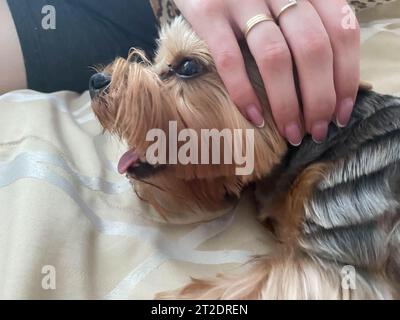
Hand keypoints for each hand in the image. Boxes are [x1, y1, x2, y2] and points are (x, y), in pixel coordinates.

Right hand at [174, 0, 359, 144]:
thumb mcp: (286, 1)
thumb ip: (308, 27)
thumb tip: (328, 84)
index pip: (341, 32)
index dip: (347, 77)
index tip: (341, 114)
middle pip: (312, 49)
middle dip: (319, 99)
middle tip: (316, 131)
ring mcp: (242, 1)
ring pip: (275, 57)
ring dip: (287, 103)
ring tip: (291, 133)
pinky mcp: (209, 14)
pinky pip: (230, 59)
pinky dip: (243, 92)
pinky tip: (254, 117)